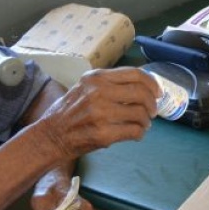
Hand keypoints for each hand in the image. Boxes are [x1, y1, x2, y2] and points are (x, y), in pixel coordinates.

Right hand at [34, 67, 156, 159]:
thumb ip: (109, 84)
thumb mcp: (86, 87)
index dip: (152, 83)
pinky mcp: (104, 134)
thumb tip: (142, 86)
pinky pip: (134, 131)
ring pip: (140, 114)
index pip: (134, 74)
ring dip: (146, 121)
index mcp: (96, 78)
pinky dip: (140, 133)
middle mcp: (99, 92)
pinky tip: (136, 133)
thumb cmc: (70, 111)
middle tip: (152, 112)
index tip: (158, 92)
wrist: (51, 135)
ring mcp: (101, 113)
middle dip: (152, 104)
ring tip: (143, 124)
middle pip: (141, 93)